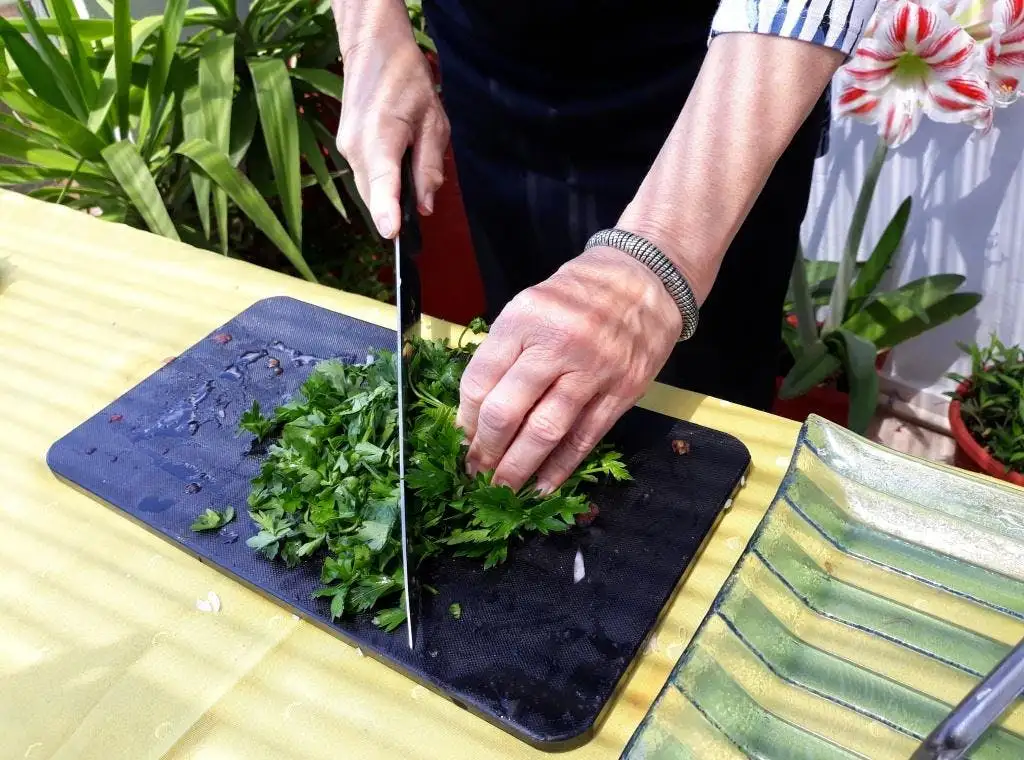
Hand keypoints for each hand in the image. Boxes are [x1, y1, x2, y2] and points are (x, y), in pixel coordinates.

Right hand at [336, 27, 449, 237]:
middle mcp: (356, 146)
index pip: (383, 181)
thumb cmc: (406, 80)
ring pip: (369, 189)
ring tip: (409, 184)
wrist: (373, 50)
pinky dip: (382, 184)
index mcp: (381, 136)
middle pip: (375, 195)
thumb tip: (426, 205)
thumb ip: (429, 166)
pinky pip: (366, 177)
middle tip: (417, 225)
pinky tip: (398, 173)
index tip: (391, 232)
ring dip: (389, 197)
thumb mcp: (433, 122)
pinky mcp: (346, 147)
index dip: (387, 210)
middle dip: (394, 212)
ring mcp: (347, 148)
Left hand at [457, 247, 681, 492]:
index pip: (480, 380)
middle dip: (486, 450)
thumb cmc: (578, 294)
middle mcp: (558, 343)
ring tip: (503, 488)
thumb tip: (476, 411)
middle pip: (507, 410)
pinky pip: (585, 437)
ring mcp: (593, 369)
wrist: (645, 279)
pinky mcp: (622, 391)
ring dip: (519, 467)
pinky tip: (543, 485)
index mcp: (525, 318)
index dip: (465, 419)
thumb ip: (505, 351)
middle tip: (476, 472)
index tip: (461, 440)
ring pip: (545, 431)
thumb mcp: (530, 305)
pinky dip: (561, 466)